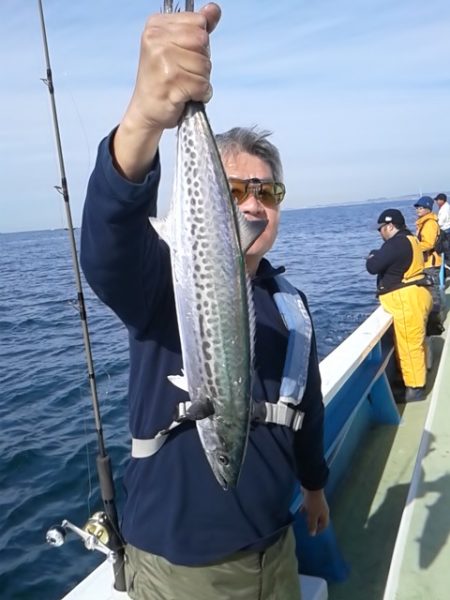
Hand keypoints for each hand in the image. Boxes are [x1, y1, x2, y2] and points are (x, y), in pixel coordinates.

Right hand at [114, 3, 220, 180]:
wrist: (146, 111)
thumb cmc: (161, 80)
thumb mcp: (176, 47)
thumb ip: (196, 28)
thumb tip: (214, 9)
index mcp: (156, 26)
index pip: (198, 23)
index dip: (199, 44)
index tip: (183, 55)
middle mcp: (156, 40)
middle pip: (203, 42)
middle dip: (201, 62)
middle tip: (184, 73)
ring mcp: (163, 61)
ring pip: (205, 65)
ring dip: (201, 80)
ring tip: (184, 86)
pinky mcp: (171, 83)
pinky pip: (202, 85)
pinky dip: (201, 94)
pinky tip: (187, 96)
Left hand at [300, 488, 329, 535]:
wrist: (312, 487)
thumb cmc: (313, 503)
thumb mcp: (312, 516)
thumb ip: (312, 525)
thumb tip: (312, 534)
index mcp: (325, 515)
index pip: (324, 525)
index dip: (319, 530)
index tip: (313, 533)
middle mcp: (322, 510)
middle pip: (319, 519)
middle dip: (313, 523)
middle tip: (307, 527)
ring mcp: (317, 504)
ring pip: (313, 512)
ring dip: (308, 516)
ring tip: (303, 520)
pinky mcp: (312, 499)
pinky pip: (309, 506)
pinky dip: (305, 509)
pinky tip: (300, 510)